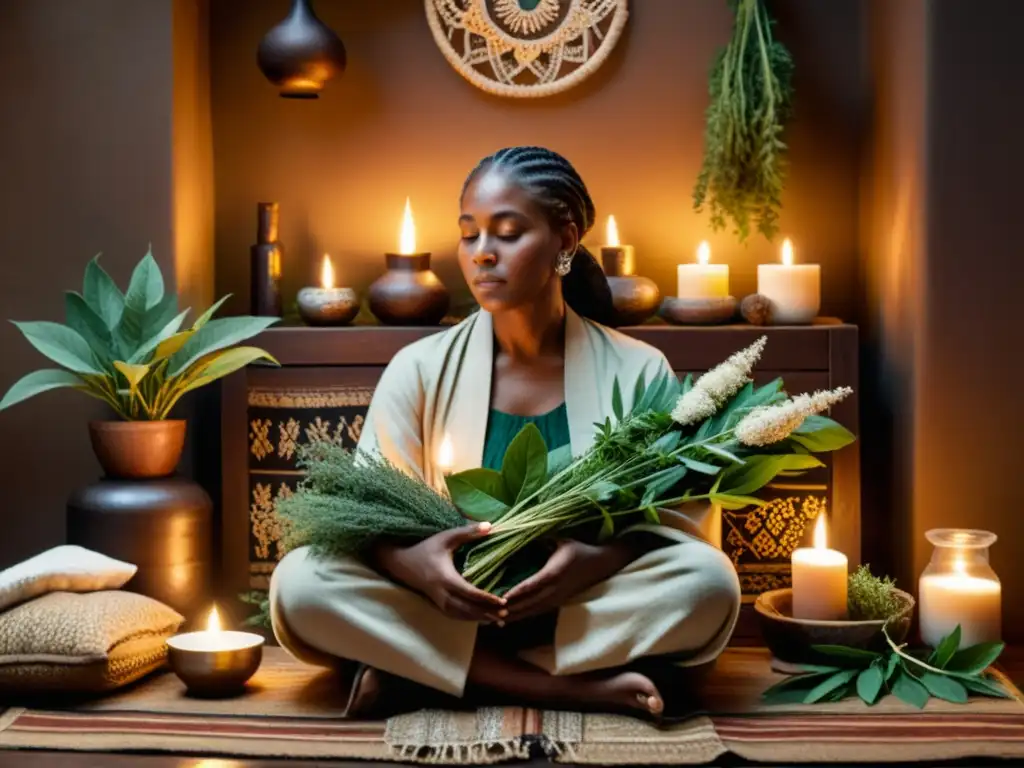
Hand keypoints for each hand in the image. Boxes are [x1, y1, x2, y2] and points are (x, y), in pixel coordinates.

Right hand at [372, 523, 507, 623]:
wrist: (402, 563)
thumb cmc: (426, 548)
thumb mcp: (446, 537)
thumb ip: (468, 532)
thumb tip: (491, 526)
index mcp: (446, 578)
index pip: (469, 593)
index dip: (486, 599)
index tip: (503, 601)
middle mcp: (442, 593)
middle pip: (467, 609)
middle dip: (487, 613)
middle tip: (506, 615)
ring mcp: (439, 601)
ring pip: (462, 615)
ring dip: (479, 618)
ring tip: (498, 621)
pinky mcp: (437, 604)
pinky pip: (455, 615)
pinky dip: (469, 618)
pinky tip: (481, 619)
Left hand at [502, 539, 635, 622]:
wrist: (600, 564)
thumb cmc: (578, 549)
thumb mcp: (561, 539)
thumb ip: (541, 537)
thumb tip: (519, 530)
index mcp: (555, 572)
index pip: (533, 585)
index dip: (517, 593)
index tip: (501, 598)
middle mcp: (556, 588)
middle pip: (530, 603)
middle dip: (511, 610)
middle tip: (489, 614)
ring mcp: (557, 598)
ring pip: (533, 610)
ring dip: (515, 616)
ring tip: (494, 621)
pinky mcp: (558, 602)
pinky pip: (538, 611)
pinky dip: (523, 615)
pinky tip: (509, 619)